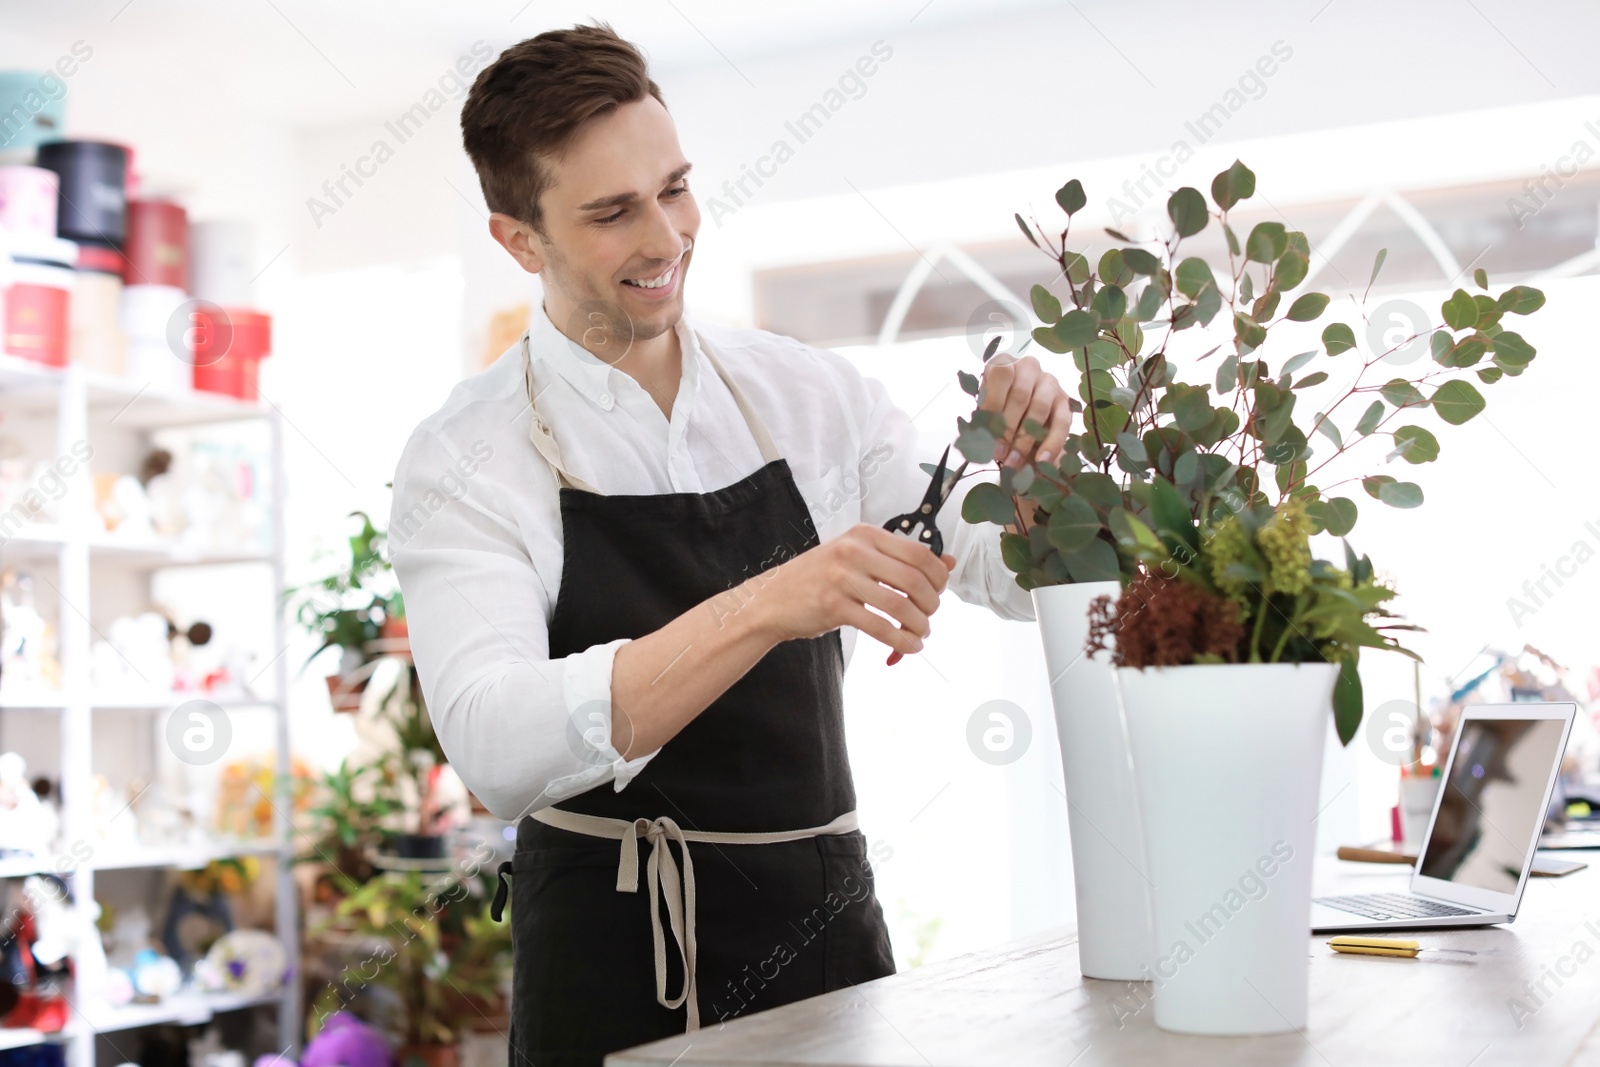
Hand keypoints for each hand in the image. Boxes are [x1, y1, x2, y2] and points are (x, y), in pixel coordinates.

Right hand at [753, 524, 955, 655]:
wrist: (771, 600)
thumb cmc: (818, 579)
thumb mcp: (858, 557)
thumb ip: (900, 558)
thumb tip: (948, 562)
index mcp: (865, 535)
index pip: (919, 553)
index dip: (938, 577)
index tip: (937, 593)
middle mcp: (854, 551)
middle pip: (915, 580)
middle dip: (931, 605)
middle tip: (928, 618)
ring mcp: (842, 578)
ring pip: (900, 605)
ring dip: (918, 627)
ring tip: (919, 636)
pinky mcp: (833, 606)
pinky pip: (880, 627)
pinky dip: (900, 642)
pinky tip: (907, 648)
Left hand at [978, 353, 1071, 468]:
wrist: (1019, 418)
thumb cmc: (996, 412)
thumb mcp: (984, 412)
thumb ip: (982, 422)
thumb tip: (976, 441)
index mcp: (1004, 363)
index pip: (1001, 375)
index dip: (993, 403)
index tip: (986, 432)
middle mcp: (1028, 367)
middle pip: (1020, 395)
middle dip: (1007, 428)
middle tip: (998, 453)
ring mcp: (1049, 381)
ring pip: (1039, 409)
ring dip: (1025, 439)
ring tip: (1013, 462)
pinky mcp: (1064, 400)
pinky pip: (1062, 422)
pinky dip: (1051, 443)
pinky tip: (1042, 461)